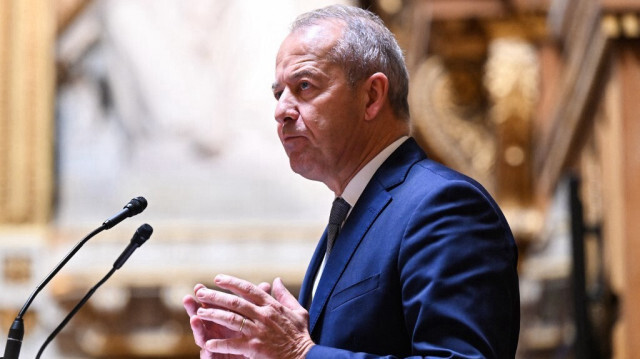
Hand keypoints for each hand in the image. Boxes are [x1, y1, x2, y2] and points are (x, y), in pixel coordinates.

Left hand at [193, 274, 313, 358]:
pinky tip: (208, 344)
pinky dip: (220, 344)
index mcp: (272, 306)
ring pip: (231, 319)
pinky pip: (233, 344)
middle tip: (200, 292)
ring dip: (213, 315)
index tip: (218, 278)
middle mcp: (263, 315)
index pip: (248, 289)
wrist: (305, 357)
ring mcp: (258, 331)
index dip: (232, 283)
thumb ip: (285, 295)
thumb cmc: (301, 335)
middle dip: (215, 296)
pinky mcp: (255, 347)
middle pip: (235, 302)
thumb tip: (277, 280)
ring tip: (199, 313)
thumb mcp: (298, 311)